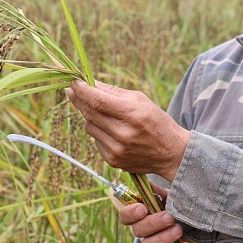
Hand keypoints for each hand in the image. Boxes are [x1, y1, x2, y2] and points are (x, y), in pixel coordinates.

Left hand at [67, 80, 189, 180]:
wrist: (171, 153)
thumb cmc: (155, 121)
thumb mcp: (141, 100)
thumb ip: (114, 92)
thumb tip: (89, 83)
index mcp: (133, 114)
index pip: (98, 101)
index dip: (82, 91)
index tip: (74, 82)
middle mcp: (123, 134)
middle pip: (90, 113)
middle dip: (79, 100)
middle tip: (71, 90)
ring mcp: (117, 149)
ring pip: (89, 127)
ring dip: (91, 117)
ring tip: (104, 115)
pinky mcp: (113, 160)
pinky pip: (96, 141)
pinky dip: (99, 133)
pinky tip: (113, 132)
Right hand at [119, 186, 213, 242]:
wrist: (203, 228)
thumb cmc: (183, 208)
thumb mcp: (173, 196)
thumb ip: (160, 192)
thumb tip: (148, 181)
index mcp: (144, 214)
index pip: (126, 215)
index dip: (130, 213)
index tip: (143, 208)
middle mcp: (146, 231)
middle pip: (138, 230)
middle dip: (153, 223)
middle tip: (169, 217)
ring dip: (163, 238)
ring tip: (179, 230)